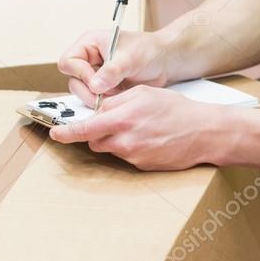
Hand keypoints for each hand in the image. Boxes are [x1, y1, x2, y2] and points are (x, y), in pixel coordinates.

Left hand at [48, 85, 224, 170]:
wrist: (204, 132)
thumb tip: (96, 109)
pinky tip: (148, 138)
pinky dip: (130, 148)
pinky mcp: (142, 166)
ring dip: (114, 140)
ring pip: (109, 149)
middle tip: (116, 121)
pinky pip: (125, 157)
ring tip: (138, 128)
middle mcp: (124, 140)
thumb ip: (115, 101)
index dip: (67, 132)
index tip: (55, 134)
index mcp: (121, 119)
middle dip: (97, 132)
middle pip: (94, 140)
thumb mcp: (142, 93)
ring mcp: (133, 156)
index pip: (84, 129)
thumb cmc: (175, 108)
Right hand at [58, 30, 171, 106]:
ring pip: (82, 93)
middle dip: (89, 90)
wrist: (165, 62)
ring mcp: (95, 75)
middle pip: (73, 80)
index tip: (97, 82)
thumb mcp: (130, 58)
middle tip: (107, 94)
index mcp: (89, 44)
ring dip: (98, 98)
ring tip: (117, 93)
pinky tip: (119, 97)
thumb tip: (94, 85)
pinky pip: (95, 100)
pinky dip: (105, 103)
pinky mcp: (103, 88)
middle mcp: (88, 60)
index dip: (80, 73)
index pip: (68, 61)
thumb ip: (112, 71)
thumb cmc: (149, 50)